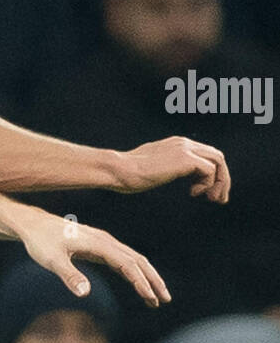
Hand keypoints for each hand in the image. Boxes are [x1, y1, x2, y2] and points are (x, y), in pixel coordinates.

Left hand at [21, 211, 170, 306]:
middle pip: (137, 260)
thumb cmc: (40, 242)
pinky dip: (133, 273)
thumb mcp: (52, 260)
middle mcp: (105, 241)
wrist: (33, 225)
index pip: (127, 264)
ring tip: (155, 298)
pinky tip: (137, 285)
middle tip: (164, 300)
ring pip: (133, 259)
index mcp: (98, 243)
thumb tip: (86, 294)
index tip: (150, 298)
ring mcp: (103, 243)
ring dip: (146, 277)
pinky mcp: (98, 247)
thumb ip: (69, 276)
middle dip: (152, 280)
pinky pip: (122, 260)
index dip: (140, 282)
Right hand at [112, 137, 229, 201]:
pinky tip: (193, 193)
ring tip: (211, 199)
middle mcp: (184, 143)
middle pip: (217, 157)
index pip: (206, 155)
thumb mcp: (152, 168)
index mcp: (177, 144)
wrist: (121, 170)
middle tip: (218, 200)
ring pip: (218, 161)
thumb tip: (164, 173)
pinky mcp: (185, 159)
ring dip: (219, 182)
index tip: (208, 194)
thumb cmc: (129, 174)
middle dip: (221, 179)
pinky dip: (206, 184)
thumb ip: (164, 167)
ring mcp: (185, 149)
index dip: (212, 175)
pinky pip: (209, 170)